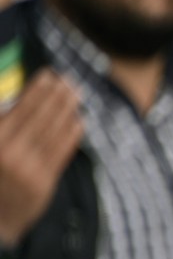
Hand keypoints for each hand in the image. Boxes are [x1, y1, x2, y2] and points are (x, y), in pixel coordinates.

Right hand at [0, 70, 83, 246]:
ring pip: (53, 133)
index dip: (37, 90)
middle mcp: (10, 154)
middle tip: (68, 80)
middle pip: (39, 118)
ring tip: (75, 94)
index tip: (49, 75)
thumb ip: (4, 125)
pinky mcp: (44, 183)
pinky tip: (78, 121)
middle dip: (55, 97)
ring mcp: (29, 170)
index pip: (20, 109)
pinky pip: (61, 154)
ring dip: (67, 110)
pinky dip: (71, 135)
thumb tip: (19, 100)